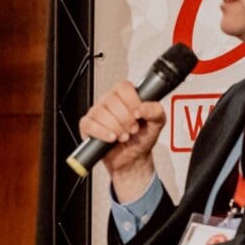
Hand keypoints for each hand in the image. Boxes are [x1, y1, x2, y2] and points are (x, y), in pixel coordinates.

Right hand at [78, 80, 165, 200]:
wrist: (133, 158)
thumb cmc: (142, 138)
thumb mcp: (157, 123)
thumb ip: (155, 111)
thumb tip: (142, 108)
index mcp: (125, 96)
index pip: (123, 87)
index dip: (132, 101)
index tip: (138, 114)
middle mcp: (109, 101)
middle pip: (112, 100)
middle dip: (125, 119)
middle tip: (132, 129)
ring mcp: (96, 113)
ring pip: (101, 113)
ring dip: (116, 128)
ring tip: (124, 136)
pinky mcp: (87, 126)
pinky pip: (89, 124)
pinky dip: (101, 132)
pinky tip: (111, 138)